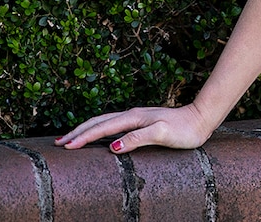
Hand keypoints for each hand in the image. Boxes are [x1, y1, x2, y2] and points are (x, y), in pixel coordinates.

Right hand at [55, 102, 213, 152]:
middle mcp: (133, 114)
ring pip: (105, 121)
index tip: (66, 146)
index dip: (83, 137)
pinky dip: (100, 129)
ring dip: (87, 129)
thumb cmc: (184, 129)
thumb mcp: (162, 134)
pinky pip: (114, 124)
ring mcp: (137, 117)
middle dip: (78, 131)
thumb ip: (138, 138)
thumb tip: (112, 147)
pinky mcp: (142, 122)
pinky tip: (99, 135)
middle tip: (59, 143)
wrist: (201, 119)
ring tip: (72, 138)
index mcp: (134, 117)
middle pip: (99, 121)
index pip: (103, 127)